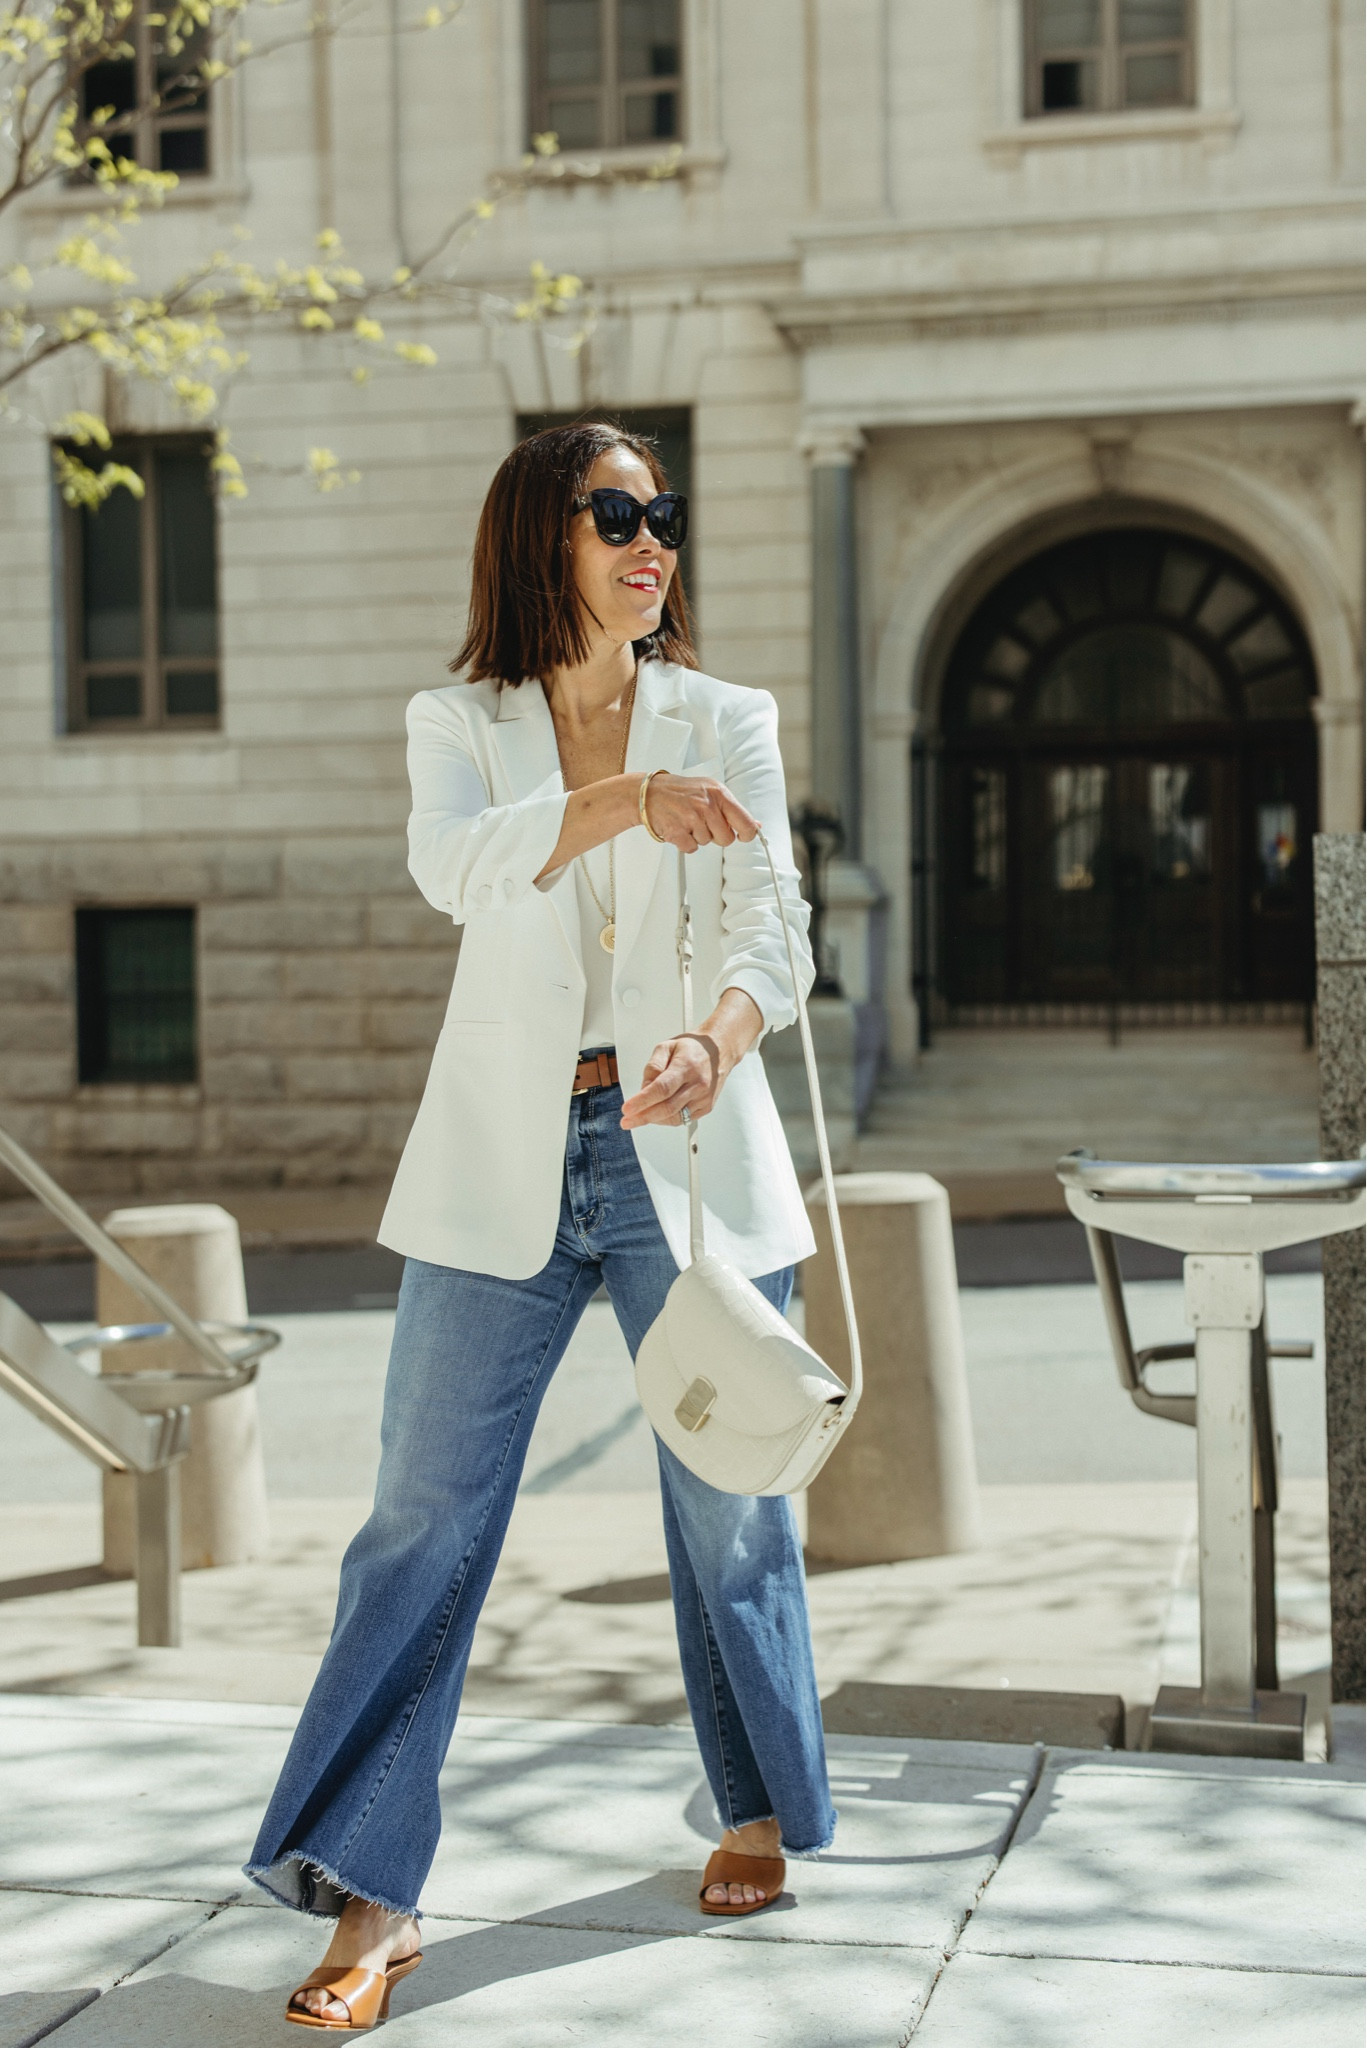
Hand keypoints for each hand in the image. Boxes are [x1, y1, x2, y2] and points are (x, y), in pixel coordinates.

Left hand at [620, 1033, 721, 1128]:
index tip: (627, 1109)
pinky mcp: (707, 1107)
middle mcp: (698, 1084)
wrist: (718, 1051)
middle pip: (667, 1107)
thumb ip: (653, 1067)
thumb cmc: (693, 1048)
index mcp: (686, 1066)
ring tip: (643, 1113)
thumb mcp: (666, 1047)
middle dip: (644, 1116)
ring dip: (654, 1119)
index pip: (662, 1089)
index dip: (642, 1101)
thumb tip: (644, 1088)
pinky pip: (682, 1119)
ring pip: (674, 1117)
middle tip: (628, 1120)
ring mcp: (704, 1098)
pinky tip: (660, 1111)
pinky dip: (667, 1119)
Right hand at [642, 774, 758, 852]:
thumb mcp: (711, 791)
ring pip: (707, 843)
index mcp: (719, 794)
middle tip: (704, 823)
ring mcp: (691, 819)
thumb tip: (755, 825)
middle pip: (726, 839)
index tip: (743, 835)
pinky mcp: (677, 832)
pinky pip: (692, 848)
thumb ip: (733, 809)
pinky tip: (680, 827)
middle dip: (717, 835)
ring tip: (688, 821)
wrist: (650, 793)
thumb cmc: (682, 791)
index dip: (747, 834)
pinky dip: (686, 842)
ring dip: (698, 836)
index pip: (745, 822)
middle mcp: (707, 806)